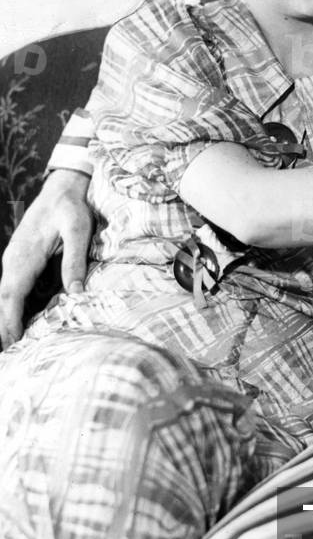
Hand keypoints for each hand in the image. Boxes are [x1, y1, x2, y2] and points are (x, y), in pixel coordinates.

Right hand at [0, 170, 92, 347]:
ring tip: (10, 342)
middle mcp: (13, 258)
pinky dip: (11, 303)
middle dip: (4, 324)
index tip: (12, 340)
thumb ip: (75, 260)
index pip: (13, 293)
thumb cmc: (71, 206)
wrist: (61, 187)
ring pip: (5, 292)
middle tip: (9, 351)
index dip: (11, 318)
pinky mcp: (19, 257)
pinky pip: (11, 285)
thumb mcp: (78, 229)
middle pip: (4, 297)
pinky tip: (18, 317)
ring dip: (6, 315)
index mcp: (25, 254)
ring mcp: (13, 257)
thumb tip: (76, 293)